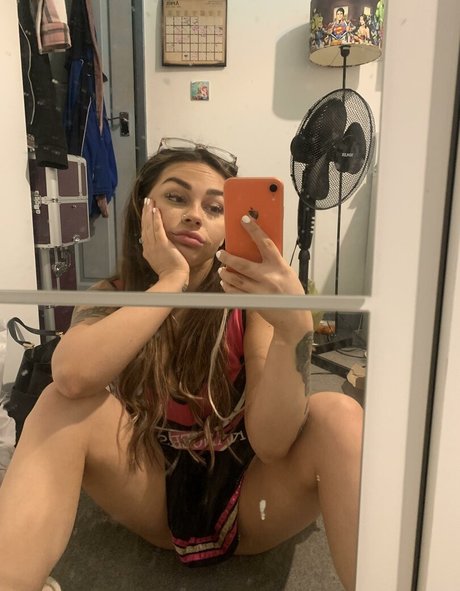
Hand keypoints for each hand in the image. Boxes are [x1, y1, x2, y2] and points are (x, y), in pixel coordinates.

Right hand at [141, 198, 188, 280]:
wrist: (173, 278)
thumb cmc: (171, 273)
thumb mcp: (161, 261)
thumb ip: (159, 252)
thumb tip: (159, 246)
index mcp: (147, 251)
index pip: (145, 232)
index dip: (145, 220)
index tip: (146, 211)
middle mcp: (148, 247)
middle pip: (144, 226)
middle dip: (145, 212)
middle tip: (145, 201)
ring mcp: (154, 245)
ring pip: (149, 225)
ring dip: (149, 212)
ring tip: (149, 201)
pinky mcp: (162, 244)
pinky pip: (157, 229)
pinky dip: (156, 219)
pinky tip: (156, 210)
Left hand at [217, 215, 311, 333]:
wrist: (294, 319)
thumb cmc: (292, 294)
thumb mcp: (287, 273)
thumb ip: (273, 263)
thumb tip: (257, 250)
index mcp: (279, 267)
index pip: (265, 243)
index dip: (254, 230)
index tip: (245, 219)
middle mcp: (269, 278)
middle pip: (243, 264)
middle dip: (228, 257)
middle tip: (220, 253)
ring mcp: (260, 291)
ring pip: (236, 279)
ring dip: (225, 273)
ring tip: (221, 269)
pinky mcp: (253, 302)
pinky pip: (235, 292)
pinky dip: (228, 286)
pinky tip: (225, 282)